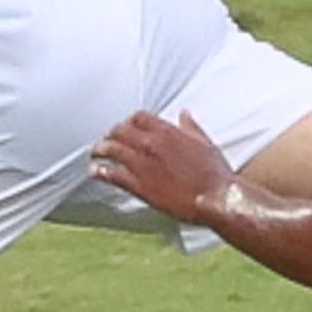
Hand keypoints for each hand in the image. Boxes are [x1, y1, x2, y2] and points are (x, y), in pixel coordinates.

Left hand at [94, 107, 236, 229]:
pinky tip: (95, 172)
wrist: (215, 197)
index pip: (139, 117)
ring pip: (112, 149)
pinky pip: (113, 175)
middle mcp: (151, 144)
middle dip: (112, 133)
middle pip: (120, 130)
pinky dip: (101, 172)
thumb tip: (184, 114)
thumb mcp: (205, 142)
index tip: (127, 125)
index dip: (130, 120)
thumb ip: (190, 127)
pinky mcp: (139, 185)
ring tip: (96, 152)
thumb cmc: (214, 172)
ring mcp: (143, 164)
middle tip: (107, 139)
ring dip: (101, 149)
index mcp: (167, 131)